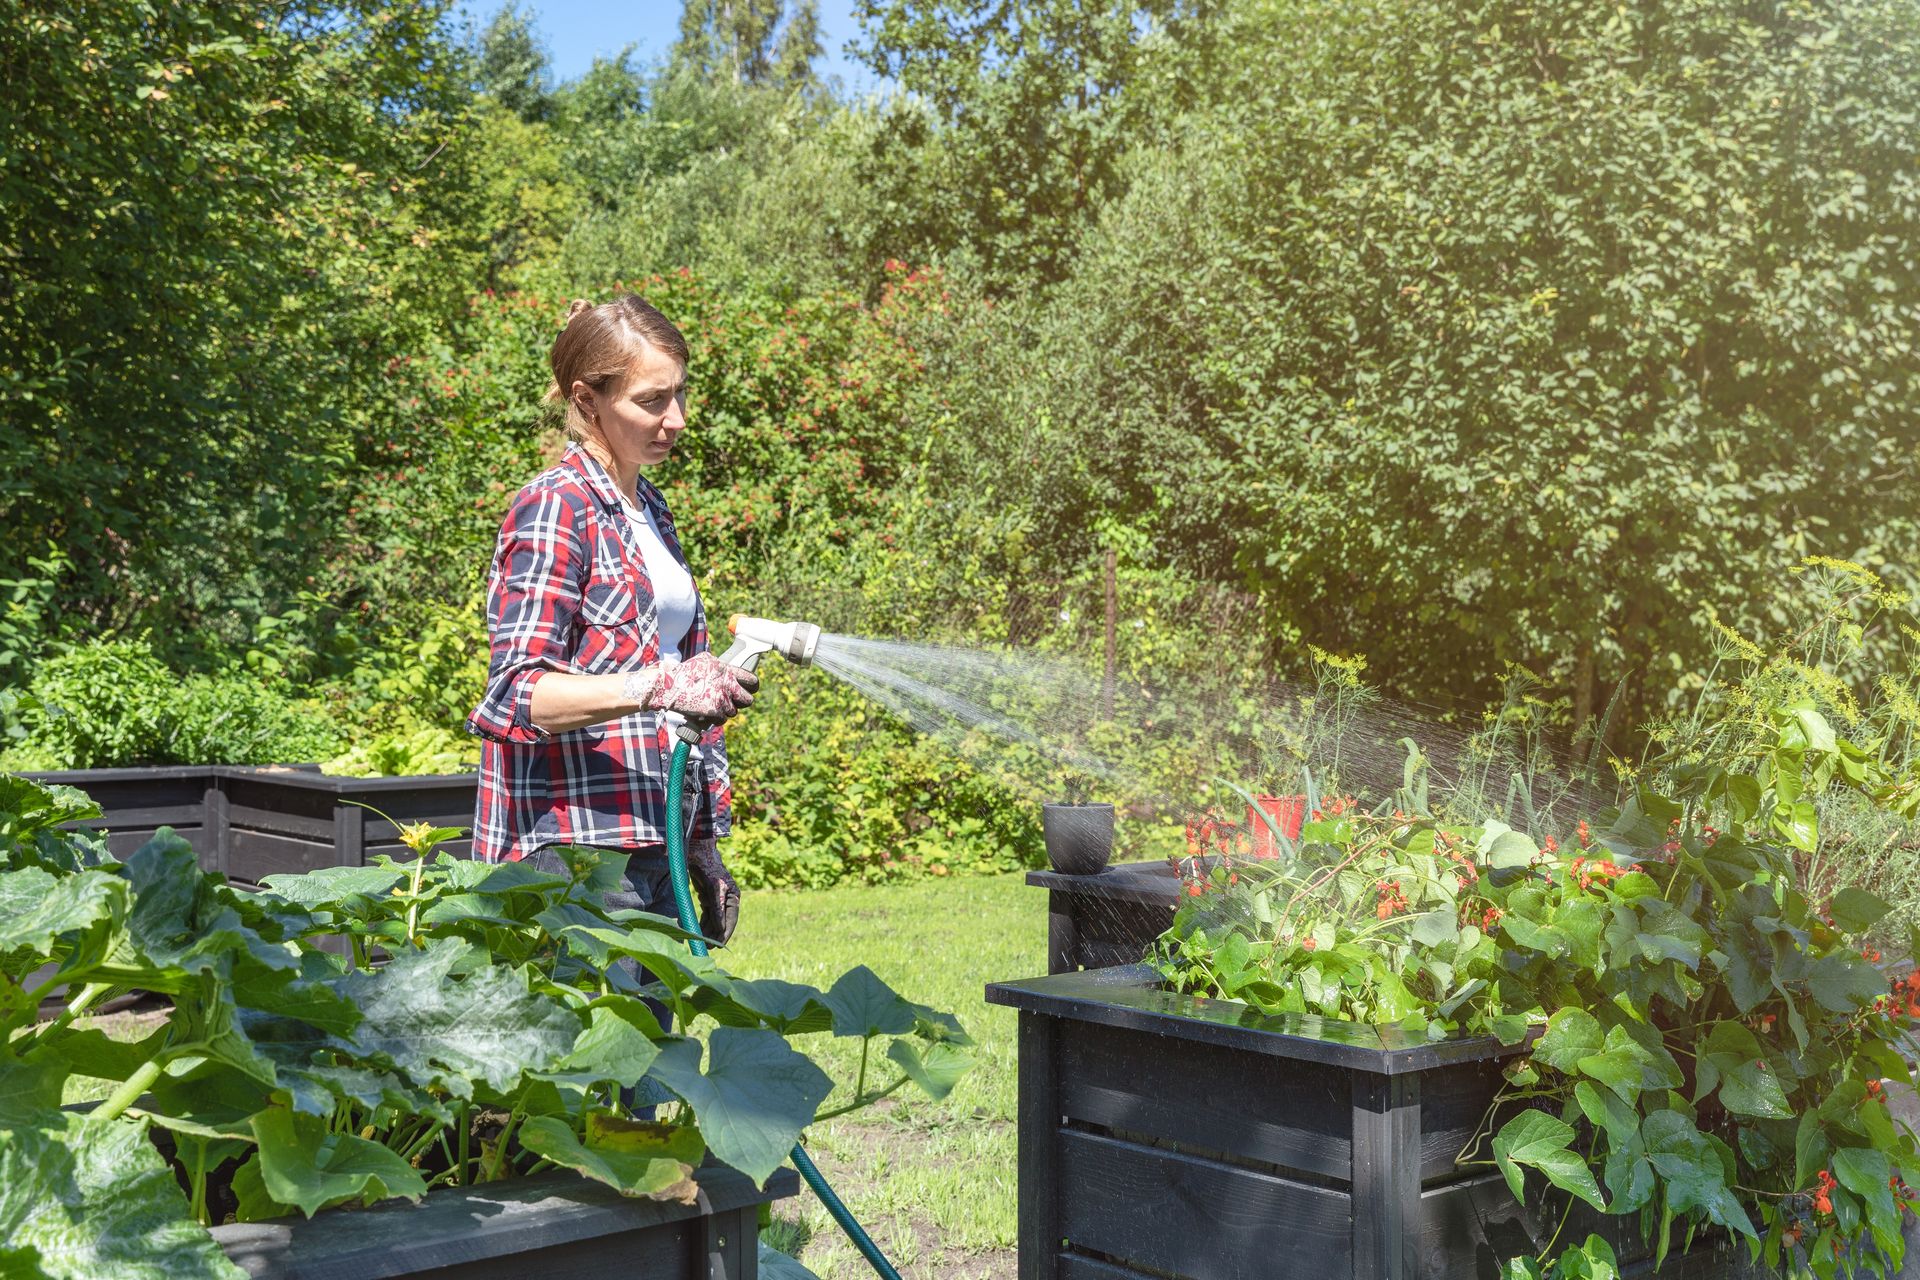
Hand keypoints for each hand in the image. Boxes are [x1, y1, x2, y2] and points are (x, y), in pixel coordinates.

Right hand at [626, 652, 758, 721]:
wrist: (667, 686)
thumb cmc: (683, 674)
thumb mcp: (704, 661)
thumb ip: (719, 666)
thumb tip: (730, 670)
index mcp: (725, 669)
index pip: (751, 679)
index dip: (753, 686)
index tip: (751, 689)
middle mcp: (726, 682)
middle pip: (748, 699)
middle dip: (742, 702)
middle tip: (733, 702)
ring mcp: (721, 697)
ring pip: (733, 711)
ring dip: (725, 711)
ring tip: (712, 706)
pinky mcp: (714, 710)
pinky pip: (723, 719)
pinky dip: (716, 719)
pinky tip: (707, 713)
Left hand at [685, 837, 740, 944]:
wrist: (697, 852)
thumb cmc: (707, 867)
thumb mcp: (713, 888)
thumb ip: (717, 908)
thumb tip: (720, 928)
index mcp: (733, 898)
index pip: (730, 921)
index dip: (724, 934)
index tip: (717, 946)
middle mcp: (727, 900)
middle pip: (721, 923)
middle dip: (713, 935)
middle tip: (704, 947)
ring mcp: (717, 900)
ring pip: (712, 921)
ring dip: (704, 930)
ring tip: (697, 941)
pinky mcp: (707, 898)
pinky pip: (705, 915)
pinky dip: (698, 922)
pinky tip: (690, 928)